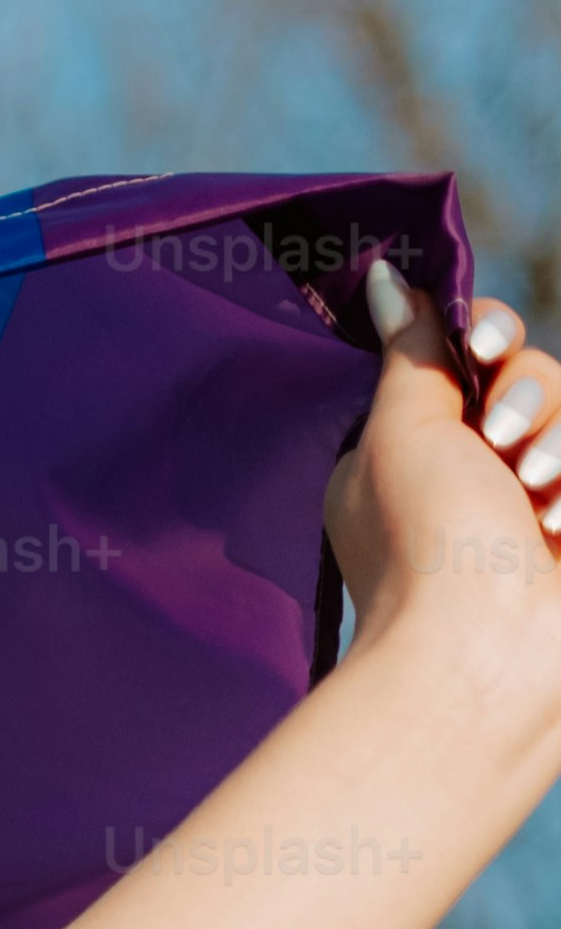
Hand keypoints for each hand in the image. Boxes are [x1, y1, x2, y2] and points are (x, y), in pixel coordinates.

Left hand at [326, 268, 560, 716]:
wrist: (484, 651)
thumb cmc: (424, 544)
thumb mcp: (402, 434)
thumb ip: (410, 353)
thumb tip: (385, 277)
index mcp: (418, 440)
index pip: (471, 349)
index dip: (487, 333)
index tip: (480, 347)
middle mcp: (479, 464)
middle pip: (534, 374)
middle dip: (526, 398)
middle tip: (502, 444)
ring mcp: (538, 494)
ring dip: (558, 442)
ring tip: (534, 493)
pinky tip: (560, 522)